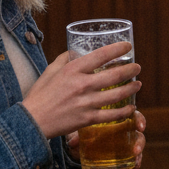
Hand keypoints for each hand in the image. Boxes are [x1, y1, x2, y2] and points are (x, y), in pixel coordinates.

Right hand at [23, 42, 141, 140]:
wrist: (31, 121)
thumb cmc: (40, 95)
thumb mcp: (50, 71)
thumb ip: (64, 59)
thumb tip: (75, 51)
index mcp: (73, 69)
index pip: (101, 55)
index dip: (118, 49)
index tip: (128, 46)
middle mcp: (82, 84)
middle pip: (115, 74)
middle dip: (131, 69)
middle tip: (137, 67)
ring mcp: (86, 102)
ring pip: (117, 94)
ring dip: (131, 88)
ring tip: (138, 84)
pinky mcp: (87, 119)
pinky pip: (112, 115)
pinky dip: (124, 112)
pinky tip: (131, 108)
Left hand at [65, 109, 146, 168]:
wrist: (78, 145)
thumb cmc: (83, 131)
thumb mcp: (79, 130)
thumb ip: (77, 135)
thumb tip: (73, 142)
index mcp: (119, 121)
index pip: (134, 117)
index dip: (140, 120)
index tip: (140, 127)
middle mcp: (124, 134)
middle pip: (139, 136)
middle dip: (140, 143)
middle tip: (135, 150)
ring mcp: (124, 148)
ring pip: (136, 152)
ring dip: (138, 158)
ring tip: (134, 165)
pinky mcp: (119, 160)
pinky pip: (126, 165)